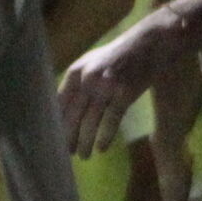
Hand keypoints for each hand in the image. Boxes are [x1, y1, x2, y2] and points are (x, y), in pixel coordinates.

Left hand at [59, 13, 180, 159]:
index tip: (53, 140)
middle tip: (67, 154)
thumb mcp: (90, 64)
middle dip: (68, 138)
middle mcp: (88, 79)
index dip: (56, 124)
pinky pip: (111, 121)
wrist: (148, 44)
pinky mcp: (125, 93)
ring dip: (85, 143)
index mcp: (75, 71)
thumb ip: (76, 83)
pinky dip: (105, 137)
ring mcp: (107, 86)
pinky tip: (101, 148)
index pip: (59, 103)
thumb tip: (60, 110)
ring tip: (84, 156)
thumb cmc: (117, 56)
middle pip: (73, 116)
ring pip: (90, 122)